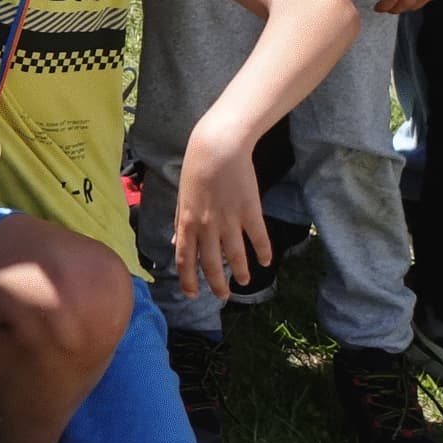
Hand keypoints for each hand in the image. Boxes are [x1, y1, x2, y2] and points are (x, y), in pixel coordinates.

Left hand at [167, 122, 272, 304]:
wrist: (217, 146)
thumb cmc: (195, 169)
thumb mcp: (182, 197)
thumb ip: (179, 223)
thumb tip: (176, 244)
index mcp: (186, 222)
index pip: (184, 259)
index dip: (188, 280)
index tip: (193, 294)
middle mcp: (206, 226)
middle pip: (211, 264)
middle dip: (217, 284)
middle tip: (223, 295)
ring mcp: (229, 220)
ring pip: (236, 256)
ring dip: (240, 272)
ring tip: (244, 281)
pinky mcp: (249, 211)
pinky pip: (258, 238)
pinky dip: (263, 252)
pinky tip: (266, 261)